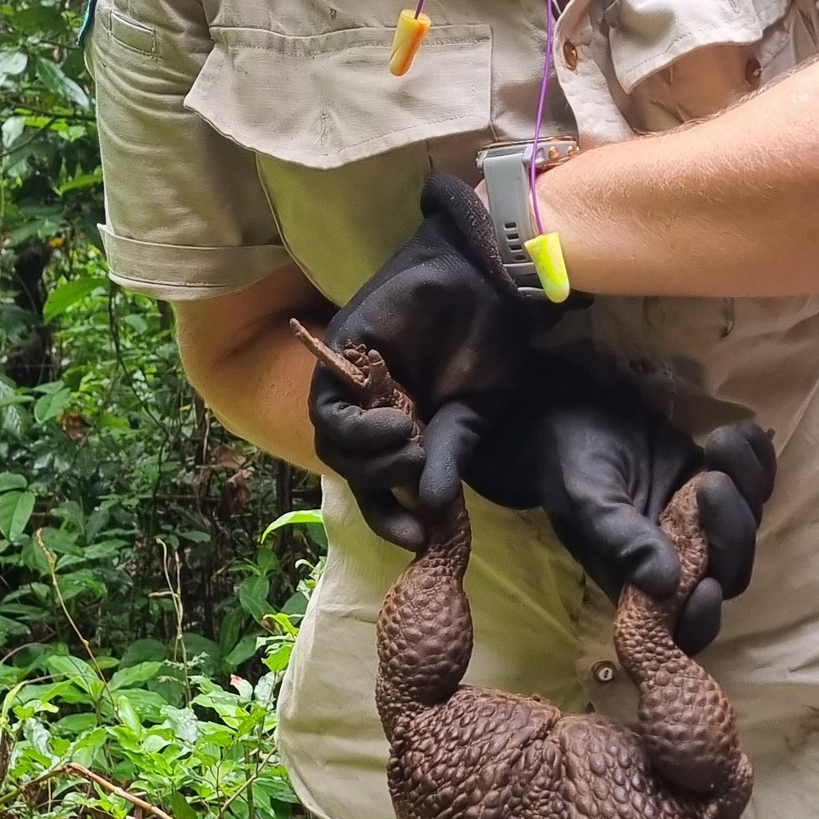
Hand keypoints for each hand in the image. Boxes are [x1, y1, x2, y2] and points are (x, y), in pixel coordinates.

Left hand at [308, 175, 553, 549]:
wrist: (486, 280)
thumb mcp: (473, 414)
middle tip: (420, 465)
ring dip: (370, 458)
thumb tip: (431, 510)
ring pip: (334, 445)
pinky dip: (357, 429)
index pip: (380, 484)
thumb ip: (448, 458)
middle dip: (382, 484)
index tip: (416, 538)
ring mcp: (354, 383)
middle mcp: (373, 409)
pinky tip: (394, 423)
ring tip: (410, 441)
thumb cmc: (489, 342)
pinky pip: (328, 410)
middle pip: (351, 468)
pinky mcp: (341, 355)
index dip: (390, 517)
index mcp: (404, 426)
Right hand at [466, 357, 776, 653]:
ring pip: (749, 525)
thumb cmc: (570, 463)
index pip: (685, 625)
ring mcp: (704, 524)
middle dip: (731, 531)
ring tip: (717, 443)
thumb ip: (623, 542)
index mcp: (641, 584)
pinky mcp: (718, 484)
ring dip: (747, 486)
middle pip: (731, 571)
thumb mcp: (588, 502)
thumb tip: (666, 585)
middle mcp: (679, 561)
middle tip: (710, 482)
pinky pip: (758, 483)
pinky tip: (738, 431)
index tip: (707, 585)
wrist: (571, 412)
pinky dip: (757, 459)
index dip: (703, 618)